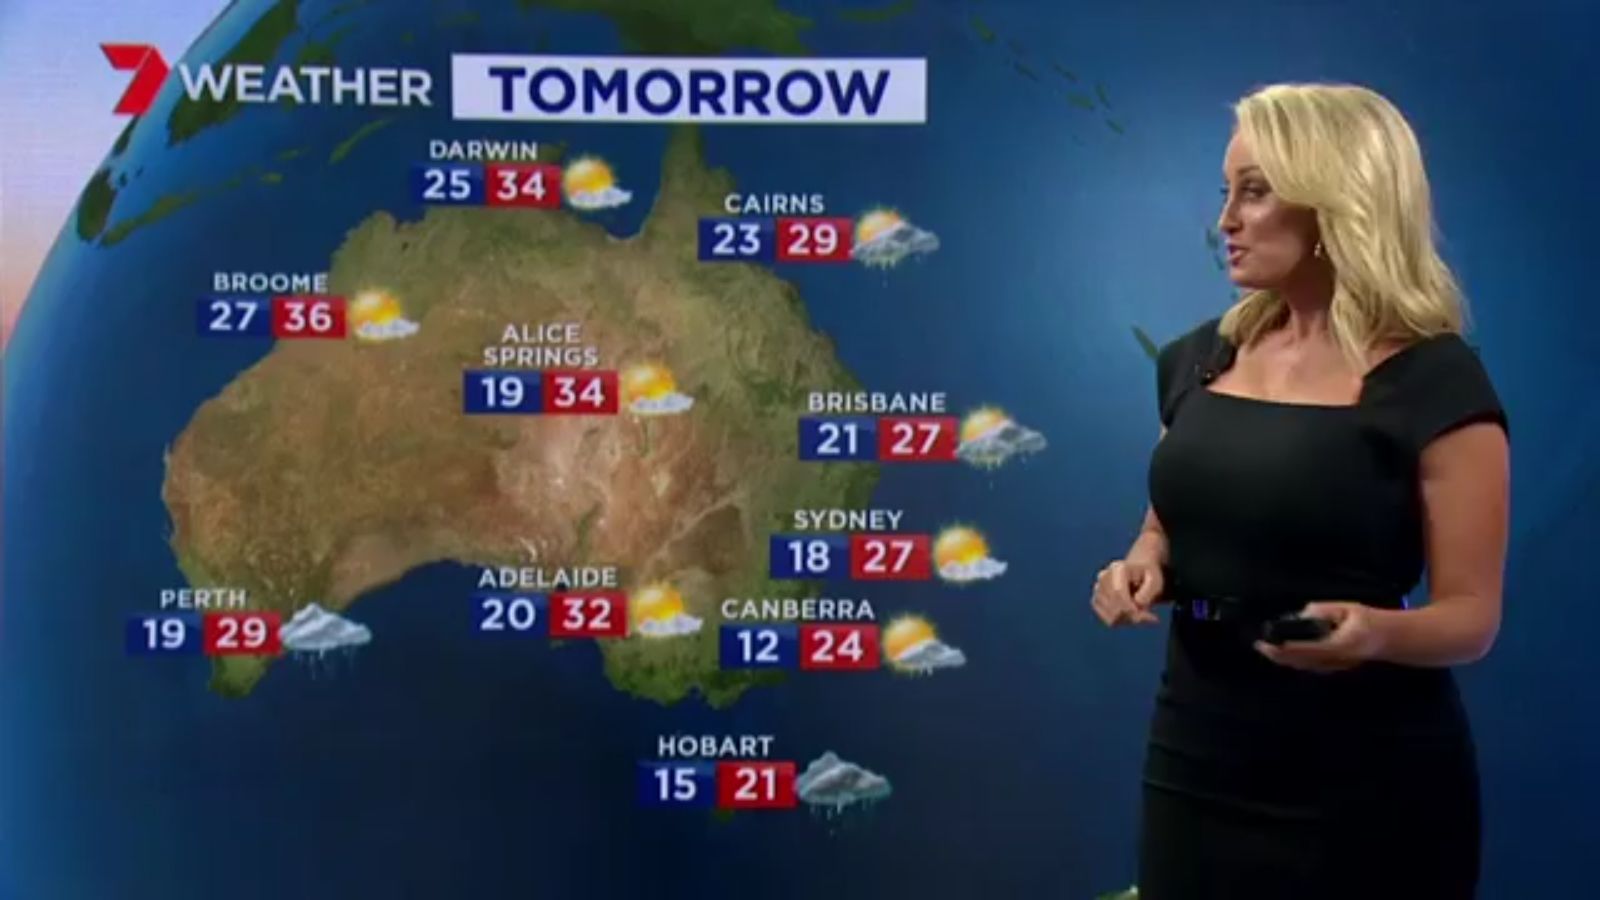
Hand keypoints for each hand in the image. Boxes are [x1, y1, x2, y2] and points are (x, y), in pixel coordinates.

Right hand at [1091, 560, 1163, 626]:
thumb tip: (1137, 603)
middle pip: (1114, 606)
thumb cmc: (1148, 577)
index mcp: (1118, 568)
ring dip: (1130, 619)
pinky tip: (1132, 615)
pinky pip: (1109, 620)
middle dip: (1133, 616)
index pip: (1118, 591)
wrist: (1138, 574)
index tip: (1148, 616)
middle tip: (1150, 617)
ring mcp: (1098, 590)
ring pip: (1111, 616)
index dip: (1131, 607)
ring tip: (1142, 614)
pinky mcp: (1096, 601)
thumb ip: (1149, 591)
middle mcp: (1104, 577)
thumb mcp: (1156, 580)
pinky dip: (1123, 621)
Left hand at [1254, 601, 1386, 672]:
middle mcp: (1335, 661)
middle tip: (1259, 646)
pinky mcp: (1335, 670)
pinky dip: (1294, 662)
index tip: (1266, 643)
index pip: (1304, 649)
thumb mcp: (1346, 609)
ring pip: (1303, 667)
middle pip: (1300, 662)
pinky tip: (1283, 656)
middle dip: (1278, 656)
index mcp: (1339, 645)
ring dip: (1284, 660)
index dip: (1283, 648)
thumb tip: (1301, 615)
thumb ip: (1323, 611)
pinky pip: (1310, 668)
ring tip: (1267, 650)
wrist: (1389, 639)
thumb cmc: (1368, 621)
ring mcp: (1335, 668)